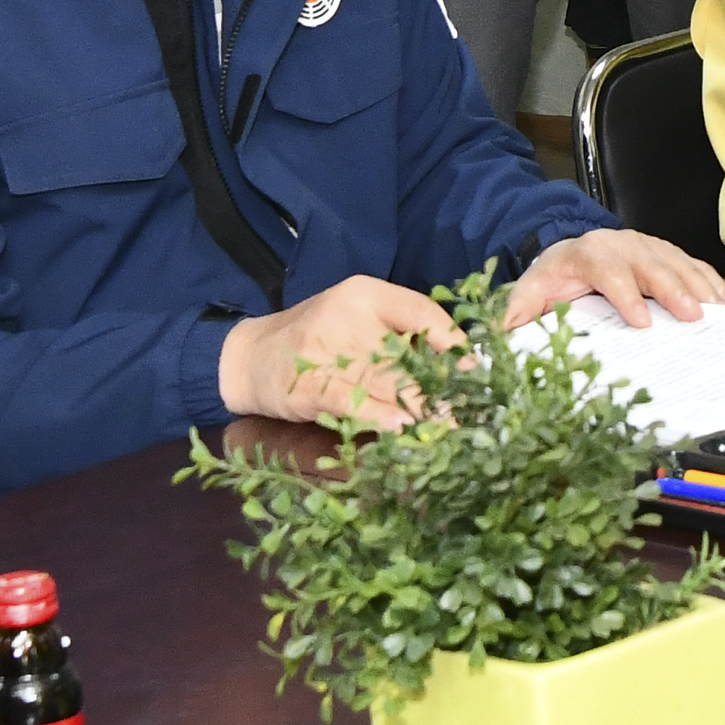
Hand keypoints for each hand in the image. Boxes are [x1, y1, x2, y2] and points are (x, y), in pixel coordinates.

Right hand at [219, 272, 455, 428]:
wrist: (248, 357)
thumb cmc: (316, 341)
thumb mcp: (357, 323)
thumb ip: (399, 337)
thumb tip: (460, 366)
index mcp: (366, 294)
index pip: (420, 311)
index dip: (453, 342)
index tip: (477, 371)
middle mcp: (348, 316)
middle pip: (408, 354)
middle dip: (443, 389)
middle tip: (473, 415)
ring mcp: (325, 349)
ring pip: (386, 381)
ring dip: (421, 409)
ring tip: (451, 429)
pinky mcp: (309, 384)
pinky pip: (350, 400)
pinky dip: (378, 415)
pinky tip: (402, 428)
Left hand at [518, 224, 724, 329]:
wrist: (569, 244)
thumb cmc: (555, 274)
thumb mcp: (531, 288)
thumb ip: (517, 310)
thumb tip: (500, 335)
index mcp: (588, 254)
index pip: (609, 272)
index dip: (626, 295)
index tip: (642, 321)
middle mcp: (623, 245)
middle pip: (652, 265)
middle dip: (674, 290)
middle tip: (693, 316)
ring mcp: (649, 246)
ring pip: (679, 263)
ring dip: (701, 287)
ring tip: (720, 312)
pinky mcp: (667, 254)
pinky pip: (694, 266)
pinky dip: (713, 284)